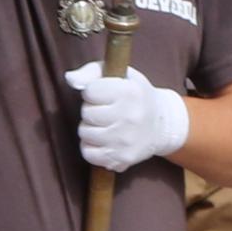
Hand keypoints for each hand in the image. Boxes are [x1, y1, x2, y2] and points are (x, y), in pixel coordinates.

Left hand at [61, 63, 190, 171]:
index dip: (94, 91)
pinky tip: (104, 140)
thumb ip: (92, 72)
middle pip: (86, 113)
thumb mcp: (121, 74)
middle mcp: (129, 117)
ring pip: (85, 133)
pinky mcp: (122, 158)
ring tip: (106, 125)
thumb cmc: (135, 96)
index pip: (90, 91)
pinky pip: (88, 154)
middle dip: (92, 110)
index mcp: (130, 92)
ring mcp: (126, 140)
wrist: (161, 125)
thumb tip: (70, 79)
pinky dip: (92, 147)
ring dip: (91, 128)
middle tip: (107, 110)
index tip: (105, 94)